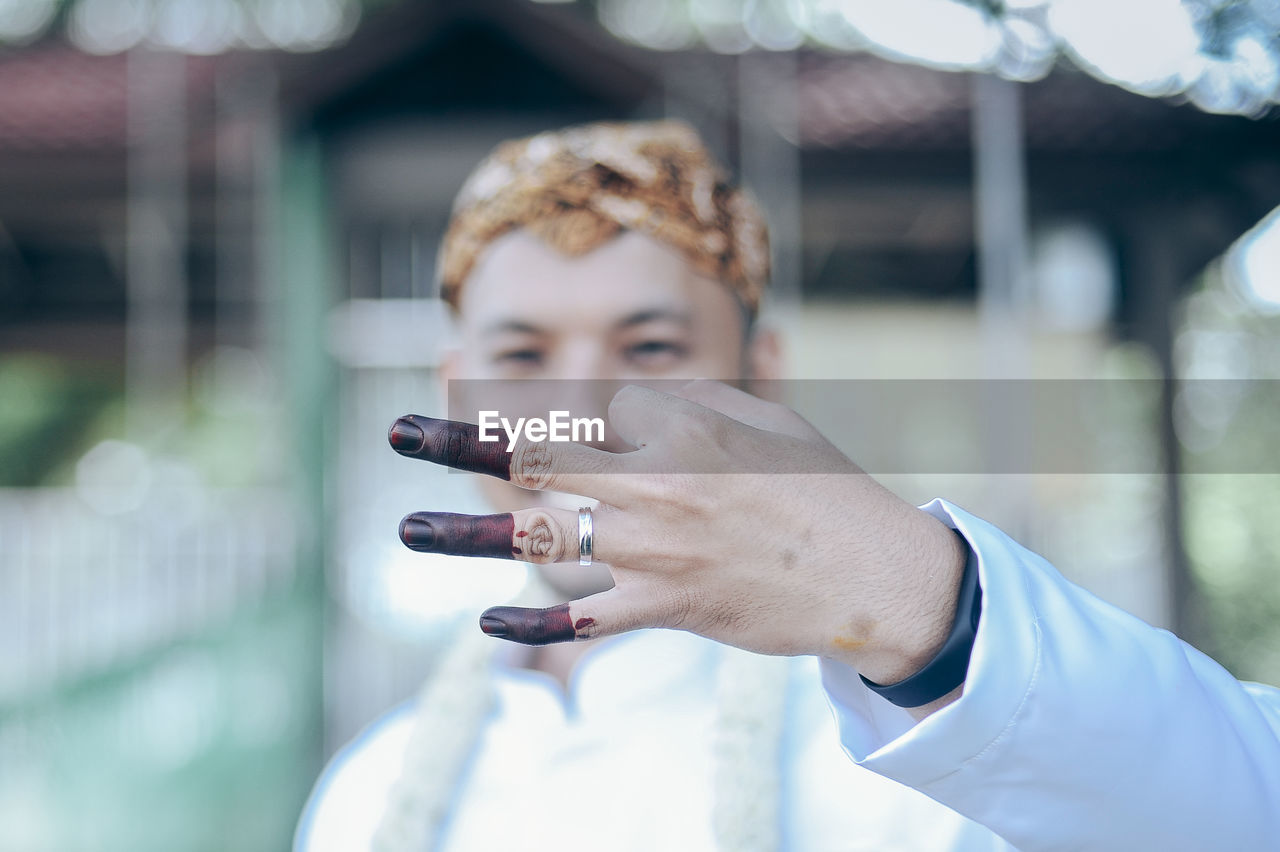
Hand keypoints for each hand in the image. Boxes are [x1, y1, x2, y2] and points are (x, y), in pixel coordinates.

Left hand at [389, 380, 966, 685]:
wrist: (869, 573)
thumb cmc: (817, 486)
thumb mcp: (757, 422)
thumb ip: (685, 408)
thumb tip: (626, 404)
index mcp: (676, 427)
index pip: (577, 411)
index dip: (519, 404)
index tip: (463, 392)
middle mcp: (653, 483)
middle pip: (534, 459)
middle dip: (458, 444)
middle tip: (397, 434)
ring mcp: (655, 549)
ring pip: (540, 539)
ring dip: (466, 536)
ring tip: (409, 531)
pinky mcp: (667, 606)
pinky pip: (584, 618)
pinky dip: (533, 623)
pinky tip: (488, 624)